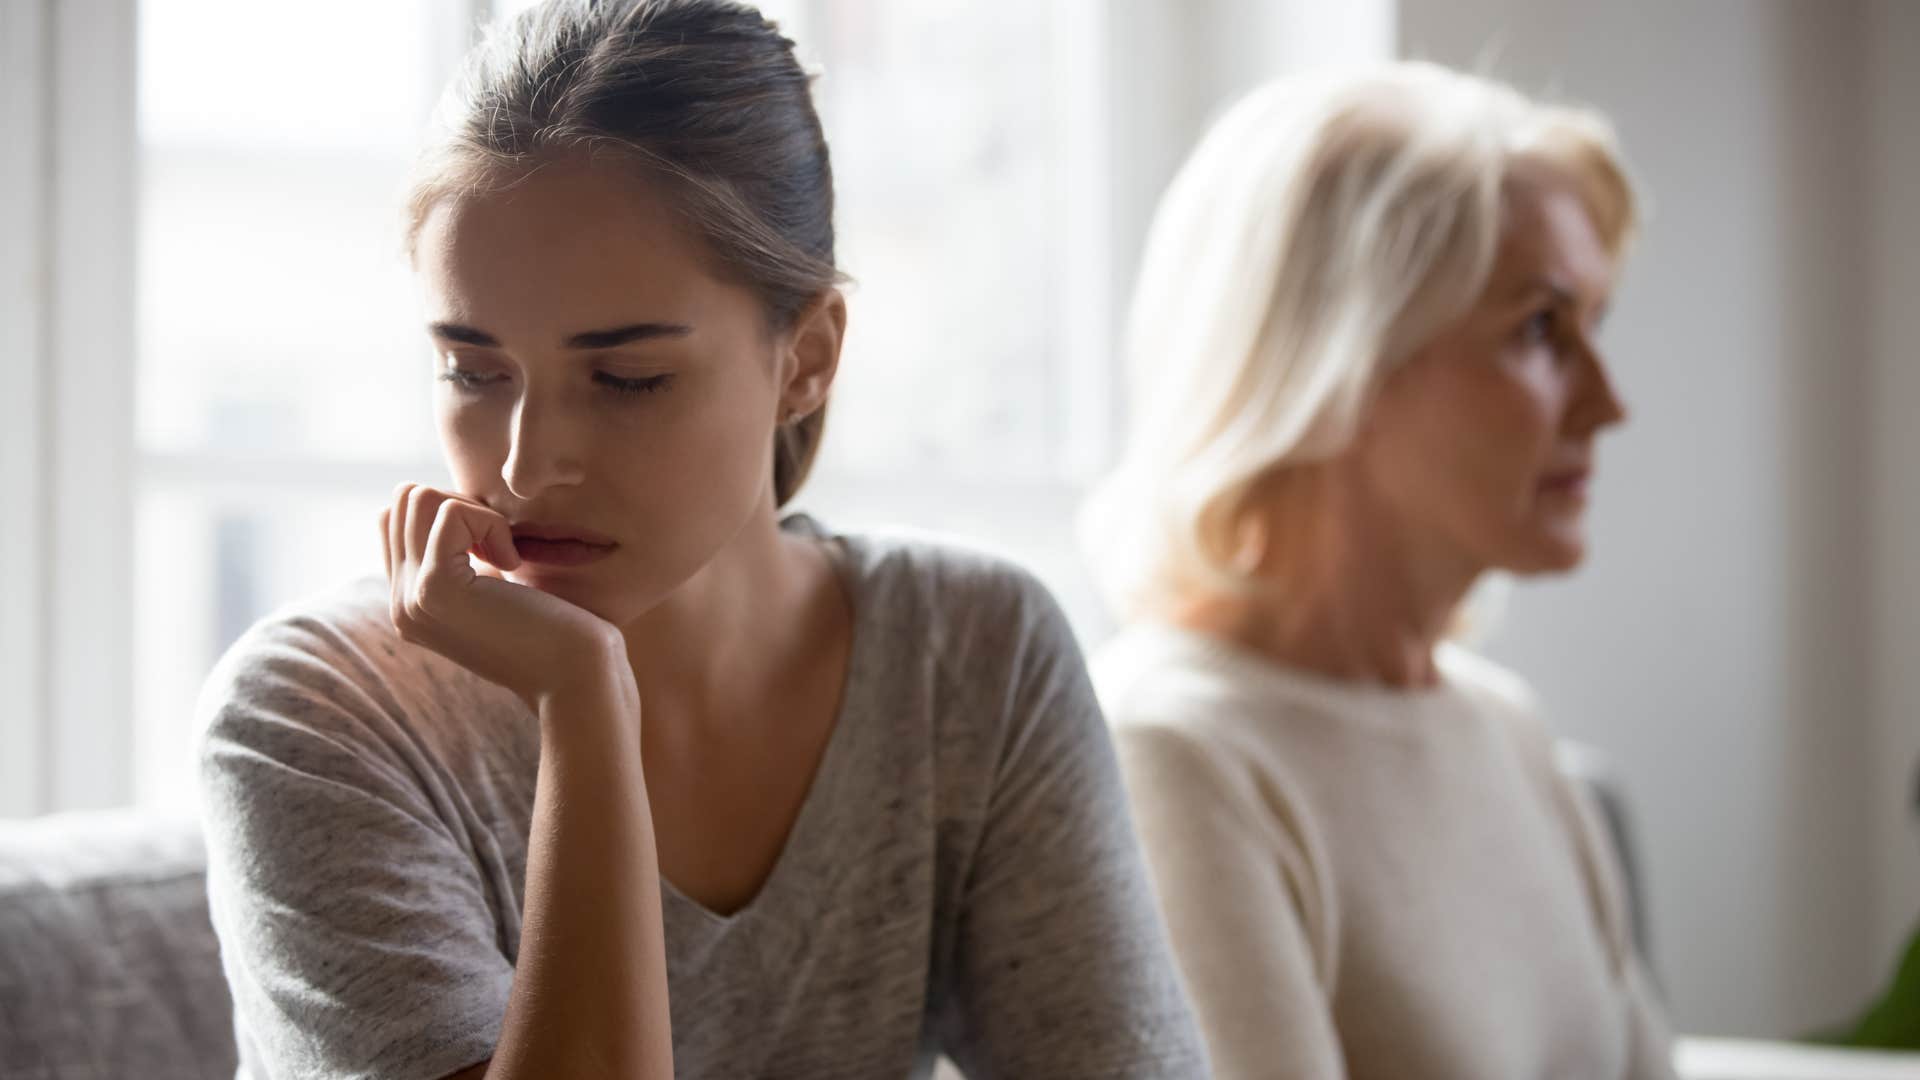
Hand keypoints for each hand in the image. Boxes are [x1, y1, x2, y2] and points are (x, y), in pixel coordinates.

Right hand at [379, 483, 629, 709]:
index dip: (451, 512)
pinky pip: (449, 512)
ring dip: (474, 512)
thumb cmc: (553, 629)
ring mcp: (410, 598)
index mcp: (410, 603)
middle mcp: (399, 604)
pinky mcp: (436, 588)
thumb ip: (460, 558)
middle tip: (501, 546)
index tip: (492, 547)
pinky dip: (490, 523)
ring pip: (416, 497)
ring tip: (505, 554)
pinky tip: (513, 563)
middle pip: (403, 501)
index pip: (395, 519)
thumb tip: (444, 502)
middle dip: (461, 504)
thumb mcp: (494, 589)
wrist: (574, 677)